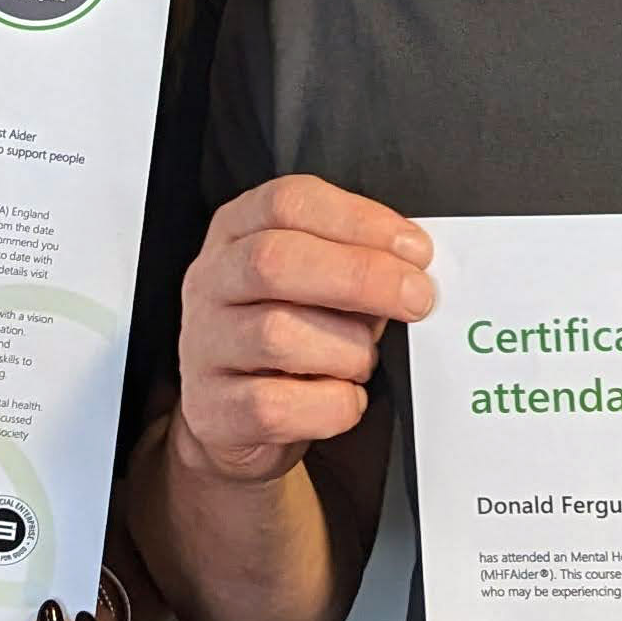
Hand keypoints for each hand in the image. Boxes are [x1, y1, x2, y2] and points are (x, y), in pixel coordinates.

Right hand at [174, 175, 434, 483]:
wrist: (237, 418)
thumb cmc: (293, 335)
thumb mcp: (318, 283)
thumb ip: (358, 264)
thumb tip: (416, 271)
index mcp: (238, 232)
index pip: (288, 202)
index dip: (359, 221)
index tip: (416, 250)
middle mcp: (211, 281)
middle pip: (275, 261)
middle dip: (361, 277)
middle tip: (417, 298)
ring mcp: (204, 346)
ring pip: (277, 334)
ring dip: (347, 350)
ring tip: (364, 361)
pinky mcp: (213, 409)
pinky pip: (275, 406)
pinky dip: (330, 405)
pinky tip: (345, 399)